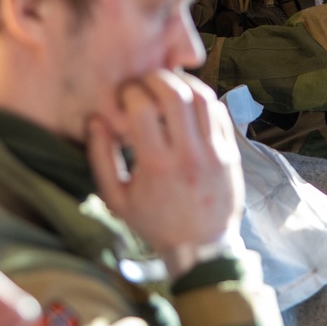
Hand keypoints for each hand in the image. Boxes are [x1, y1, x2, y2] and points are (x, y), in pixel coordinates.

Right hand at [87, 71, 244, 266]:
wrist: (201, 247)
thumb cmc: (154, 222)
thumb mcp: (116, 199)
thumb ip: (101, 158)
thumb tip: (95, 120)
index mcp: (156, 166)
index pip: (143, 108)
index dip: (130, 92)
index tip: (124, 95)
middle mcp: (189, 155)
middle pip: (175, 93)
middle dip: (156, 78)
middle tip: (145, 81)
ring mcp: (215, 152)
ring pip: (202, 96)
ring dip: (182, 83)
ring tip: (167, 86)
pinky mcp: (231, 153)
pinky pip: (220, 111)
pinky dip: (203, 98)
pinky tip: (189, 102)